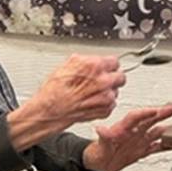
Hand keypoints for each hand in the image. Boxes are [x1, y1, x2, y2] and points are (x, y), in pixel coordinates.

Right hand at [7, 54, 125, 151]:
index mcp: (95, 66)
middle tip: (103, 80)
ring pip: (116, 91)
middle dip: (112, 77)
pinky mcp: (105, 110)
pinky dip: (104, 103)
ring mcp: (106, 97)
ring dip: (108, 91)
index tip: (106, 67)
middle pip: (120, 76)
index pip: (115, 61)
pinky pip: (111, 104)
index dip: (108, 65)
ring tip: (92, 93)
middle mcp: (104, 81)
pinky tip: (91, 102)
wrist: (50, 110)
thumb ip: (84, 61)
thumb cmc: (54, 90)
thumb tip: (89, 60)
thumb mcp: (66, 65)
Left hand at [81, 105, 171, 170]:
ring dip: (167, 129)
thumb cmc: (98, 152)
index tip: (154, 110)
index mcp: (122, 129)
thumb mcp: (100, 146)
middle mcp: (133, 132)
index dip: (145, 113)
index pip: (135, 117)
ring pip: (156, 132)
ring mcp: (139, 141)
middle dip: (161, 114)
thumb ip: (104, 137)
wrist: (100, 163)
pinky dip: (166, 145)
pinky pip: (157, 147)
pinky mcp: (142, 150)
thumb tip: (100, 129)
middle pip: (149, 120)